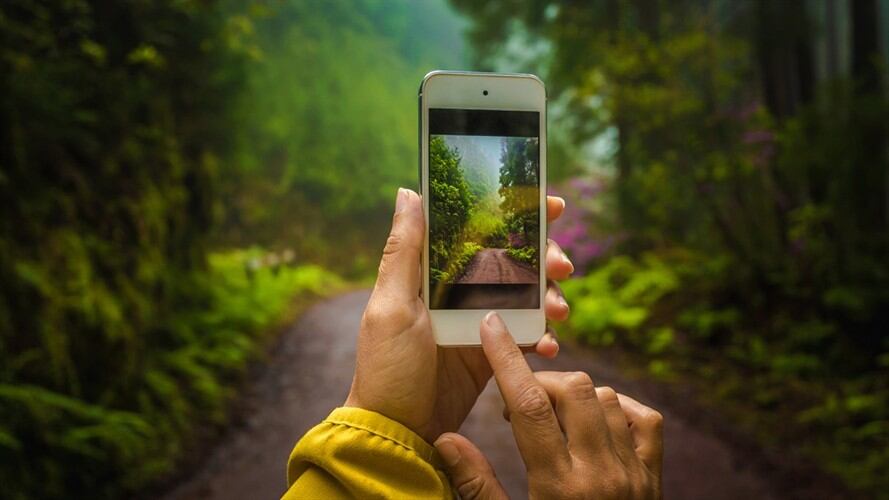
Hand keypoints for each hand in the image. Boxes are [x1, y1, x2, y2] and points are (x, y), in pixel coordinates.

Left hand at [345, 188, 573, 442]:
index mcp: (432, 273)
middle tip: (562, 266)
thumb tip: (410, 192)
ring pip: (525, 296)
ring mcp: (476, 322)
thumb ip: (404, 252)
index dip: (515, 213)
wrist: (397, 432)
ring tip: (558, 312)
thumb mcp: (391, 306)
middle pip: (511, 260)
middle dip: (543, 258)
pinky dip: (541, 338)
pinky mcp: (490, 354)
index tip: (550, 205)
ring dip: (549, 298)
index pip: (476, 229)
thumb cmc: (386, 367)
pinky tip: (547, 347)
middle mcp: (456, 291)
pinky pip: (525, 336)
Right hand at [434, 312, 662, 499]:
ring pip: (606, 398)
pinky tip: (594, 422)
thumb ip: (476, 485)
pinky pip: (644, 420)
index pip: (529, 405)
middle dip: (539, 383)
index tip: (491, 325)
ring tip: (551, 421)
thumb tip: (445, 439)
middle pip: (572, 389)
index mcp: (558, 487)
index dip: (506, 360)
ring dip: (574, 397)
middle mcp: (601, 473)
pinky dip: (618, 409)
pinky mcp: (654, 478)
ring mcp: (633, 474)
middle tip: (518, 406)